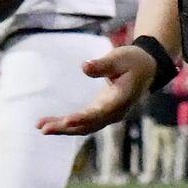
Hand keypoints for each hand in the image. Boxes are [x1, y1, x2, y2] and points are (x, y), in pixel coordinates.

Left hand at [39, 43, 160, 135]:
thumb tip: (84, 67)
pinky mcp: (100, 113)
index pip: (100, 113)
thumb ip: (103, 64)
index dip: (83, 118)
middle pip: (88, 125)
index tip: (67, 120)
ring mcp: (107, 115)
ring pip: (83, 127)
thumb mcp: (120, 58)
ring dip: (62, 128)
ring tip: (41, 127)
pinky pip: (82, 122)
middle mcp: (114, 113)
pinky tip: (49, 122)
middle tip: (44, 129)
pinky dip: (66, 124)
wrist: (146, 69)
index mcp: (121, 100)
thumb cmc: (133, 61)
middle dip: (66, 128)